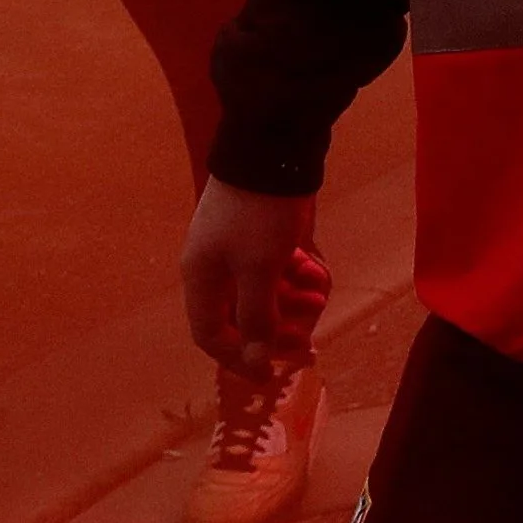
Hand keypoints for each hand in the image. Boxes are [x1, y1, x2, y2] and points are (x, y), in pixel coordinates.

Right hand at [181, 177, 329, 370]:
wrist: (276, 146)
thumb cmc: (260, 213)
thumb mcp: (260, 270)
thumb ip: (256, 317)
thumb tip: (254, 362)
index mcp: (202, 278)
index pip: (210, 336)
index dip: (238, 360)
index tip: (271, 376)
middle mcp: (216, 267)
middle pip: (242, 317)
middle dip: (276, 329)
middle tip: (309, 340)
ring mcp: (240, 248)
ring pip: (266, 293)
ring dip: (293, 301)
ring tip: (320, 295)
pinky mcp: (265, 232)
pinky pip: (279, 268)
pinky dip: (299, 273)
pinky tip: (319, 269)